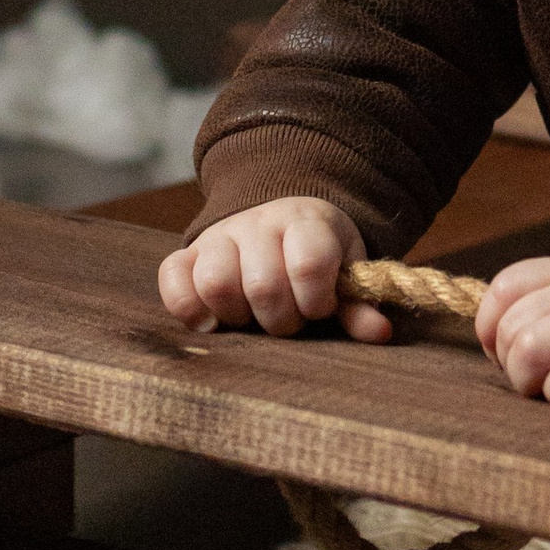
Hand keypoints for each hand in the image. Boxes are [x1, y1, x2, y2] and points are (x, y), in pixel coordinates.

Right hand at [158, 198, 392, 341]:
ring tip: (251, 319)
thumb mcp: (345, 273)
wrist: (279, 217)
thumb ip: (357, 305)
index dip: (316, 299)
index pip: (308, 262)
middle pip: (263, 284)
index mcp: (306, 223)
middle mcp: (259, 224)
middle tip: (288, 322)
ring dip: (237, 315)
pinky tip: (212, 322)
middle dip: (280, 318)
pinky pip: (171, 278)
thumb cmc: (316, 258)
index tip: (320, 308)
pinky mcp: (187, 254)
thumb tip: (378, 332)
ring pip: (216, 282)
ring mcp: (219, 237)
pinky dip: (188, 307)